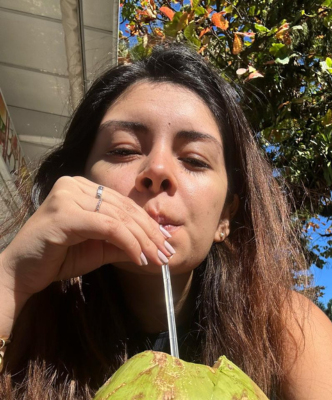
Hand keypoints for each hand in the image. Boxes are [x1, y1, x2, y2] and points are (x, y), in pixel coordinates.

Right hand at [0, 176, 172, 296]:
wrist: (21, 272)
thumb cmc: (59, 257)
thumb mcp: (99, 246)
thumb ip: (124, 240)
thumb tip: (156, 242)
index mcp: (83, 188)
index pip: (125, 204)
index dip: (149, 224)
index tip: (166, 242)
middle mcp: (75, 185)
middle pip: (125, 209)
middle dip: (151, 233)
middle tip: (167, 252)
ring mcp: (68, 196)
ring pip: (120, 217)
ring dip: (143, 241)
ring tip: (157, 258)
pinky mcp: (64, 213)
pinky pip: (108, 227)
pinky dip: (128, 243)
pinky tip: (138, 258)